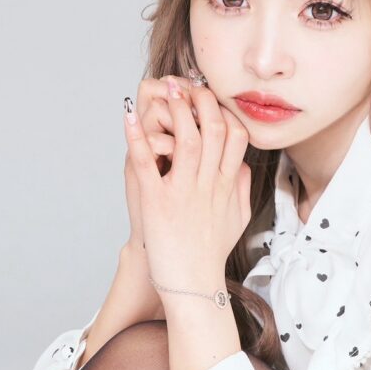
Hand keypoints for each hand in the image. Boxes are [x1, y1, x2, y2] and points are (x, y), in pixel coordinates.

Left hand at [123, 75, 251, 304]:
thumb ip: (240, 187)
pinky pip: (147, 163)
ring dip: (175, 110)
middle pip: (212, 129)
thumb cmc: (211, 253)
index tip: (212, 98)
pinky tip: (129, 117)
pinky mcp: (158, 202)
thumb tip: (241, 164)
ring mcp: (184, 191)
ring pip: (185, 139)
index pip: (235, 135)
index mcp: (225, 184)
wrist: (194, 286)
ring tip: (166, 87)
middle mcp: (208, 183)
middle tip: (188, 83)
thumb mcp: (237, 218)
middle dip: (201, 101)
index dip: (223, 111)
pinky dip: (137, 138)